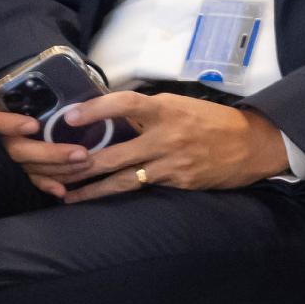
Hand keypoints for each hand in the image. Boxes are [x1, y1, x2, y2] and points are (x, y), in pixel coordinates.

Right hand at [0, 83, 89, 199]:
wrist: (13, 102)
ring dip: (57, 168)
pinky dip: (46, 185)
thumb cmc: (23, 89)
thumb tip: (79, 91)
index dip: (11, 124)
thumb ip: (41, 87)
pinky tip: (61, 191)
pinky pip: (30, 178)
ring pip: (28, 166)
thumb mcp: (24, 83)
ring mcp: (4, 154)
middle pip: (17, 149)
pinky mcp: (15, 167)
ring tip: (83, 165)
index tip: (33, 125)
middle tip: (80, 153)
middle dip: (50, 153)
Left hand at [56, 88, 292, 196]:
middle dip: (80, 165)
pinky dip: (119, 193)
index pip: (124, 105)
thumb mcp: (181, 105)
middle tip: (52, 169)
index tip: (69, 117)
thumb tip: (111, 112)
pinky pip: (143, 188)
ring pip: (122, 180)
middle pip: (113, 154)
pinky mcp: (178, 182)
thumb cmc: (213, 121)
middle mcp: (166, 136)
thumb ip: (149, 111)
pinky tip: (101, 198)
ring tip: (66, 196)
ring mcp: (172, 163)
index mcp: (166, 109)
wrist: (252, 144)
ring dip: (91, 189)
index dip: (95, 110)